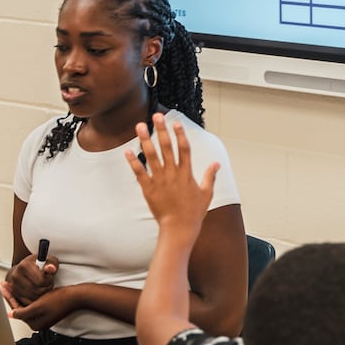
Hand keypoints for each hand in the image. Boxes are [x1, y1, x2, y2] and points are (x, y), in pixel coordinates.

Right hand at [2, 252, 59, 307]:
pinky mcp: (14, 294)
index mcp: (24, 266)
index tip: (50, 277)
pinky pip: (28, 302)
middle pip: (37, 291)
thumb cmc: (40, 264)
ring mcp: (14, 286)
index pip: (41, 281)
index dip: (49, 281)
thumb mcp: (49, 260)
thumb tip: (51, 269)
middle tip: (49, 283)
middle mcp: (16, 276)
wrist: (26, 269)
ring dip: (42, 295)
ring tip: (44, 287)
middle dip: (47, 288)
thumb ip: (51, 264)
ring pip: (33, 298)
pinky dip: (36, 300)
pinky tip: (39, 292)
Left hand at [7, 285, 74, 331]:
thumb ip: (23, 312)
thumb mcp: (38, 306)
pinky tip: (24, 289)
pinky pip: (33, 303)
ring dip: (18, 294)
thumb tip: (11, 314)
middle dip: (12, 295)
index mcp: (35, 323)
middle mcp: (39, 322)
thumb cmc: (60, 300)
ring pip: (26, 304)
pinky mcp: (48, 311)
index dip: (9, 297)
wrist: (76, 296)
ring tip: (12, 285)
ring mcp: (43, 316)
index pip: (17, 310)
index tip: (4, 288)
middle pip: (20, 307)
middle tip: (5, 285)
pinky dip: (27, 295)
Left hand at [126, 113, 218, 233]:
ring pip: (151, 156)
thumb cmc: (194, 213)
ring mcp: (160, 181)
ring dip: (145, 140)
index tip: (176, 122)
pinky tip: (128, 151)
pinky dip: (133, 162)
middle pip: (167, 147)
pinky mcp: (149, 189)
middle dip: (162, 130)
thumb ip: (210, 176)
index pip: (184, 149)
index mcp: (187, 173)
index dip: (180, 134)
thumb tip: (216, 164)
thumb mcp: (206, 194)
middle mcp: (173, 174)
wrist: (179, 229)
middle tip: (156, 116)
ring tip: (140, 126)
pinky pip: (140, 173)